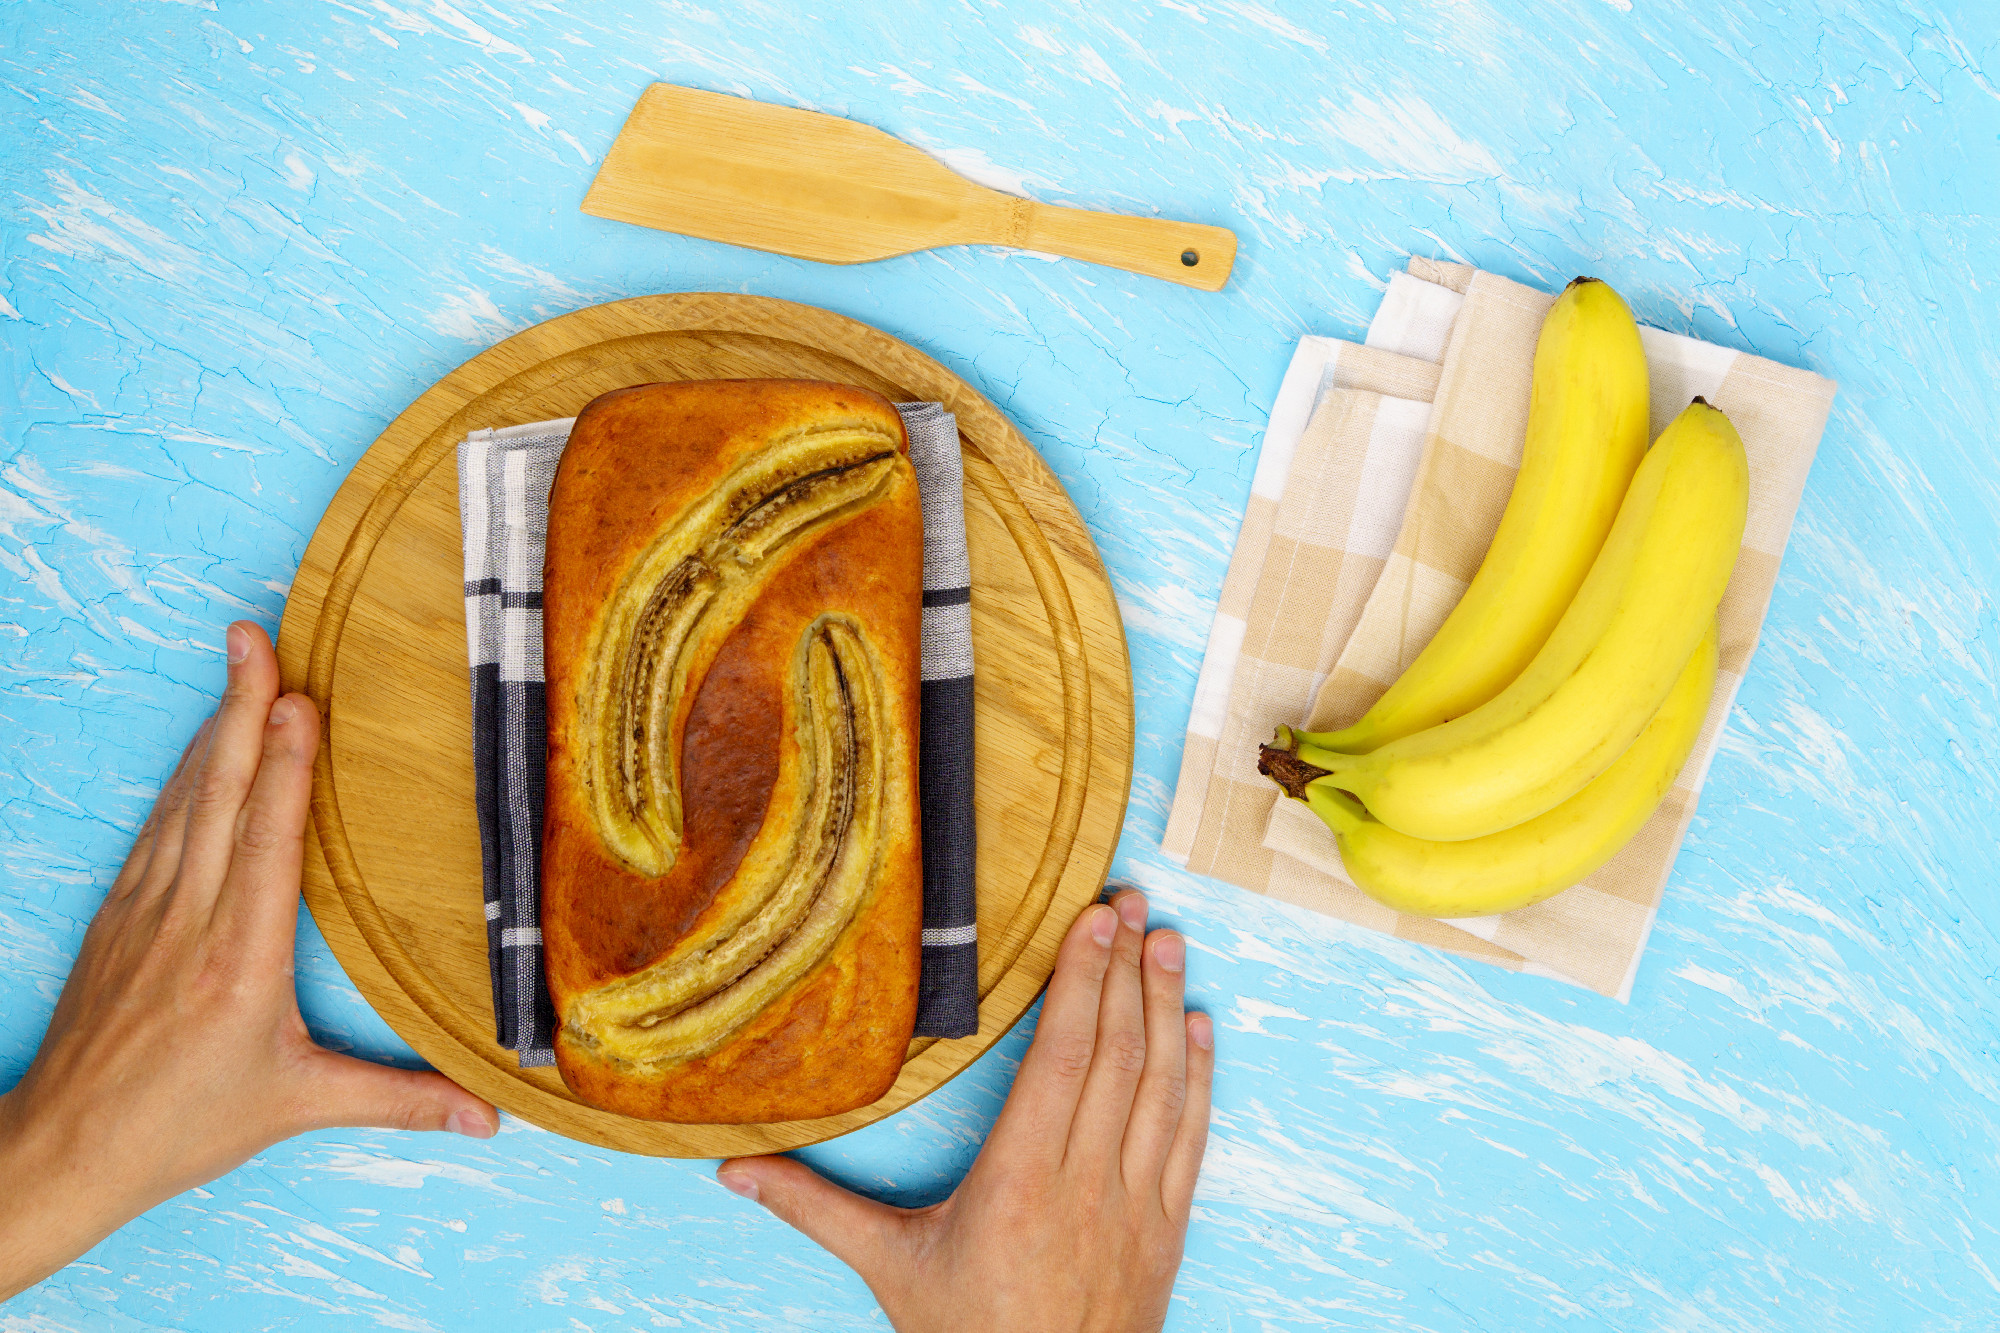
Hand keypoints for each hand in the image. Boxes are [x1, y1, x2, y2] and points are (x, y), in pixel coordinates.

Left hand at [0, 622, 497, 1300]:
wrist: (64, 1148)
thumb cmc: (180, 1128)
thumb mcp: (297, 1109)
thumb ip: (398, 1101)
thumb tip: (488, 1117)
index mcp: (239, 960)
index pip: (267, 841)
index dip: (286, 766)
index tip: (299, 699)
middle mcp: (189, 921)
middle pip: (220, 795)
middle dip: (241, 709)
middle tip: (254, 638)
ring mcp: (145, 911)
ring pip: (185, 800)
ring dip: (216, 729)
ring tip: (241, 666)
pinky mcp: (119, 915)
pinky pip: (157, 827)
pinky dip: (185, 775)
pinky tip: (204, 746)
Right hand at [717, 888, 1213, 1332]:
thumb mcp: (890, 1267)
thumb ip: (815, 1209)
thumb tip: (733, 1170)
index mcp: (1021, 1182)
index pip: (1062, 1058)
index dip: (1082, 982)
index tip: (1094, 922)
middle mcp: (1088, 1183)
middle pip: (1117, 1054)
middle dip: (1128, 969)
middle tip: (1134, 901)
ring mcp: (1138, 1204)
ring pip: (1162, 1086)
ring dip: (1168, 1006)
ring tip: (1169, 941)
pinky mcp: (1167, 1226)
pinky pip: (1191, 1136)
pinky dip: (1199, 1076)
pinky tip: (1200, 1026)